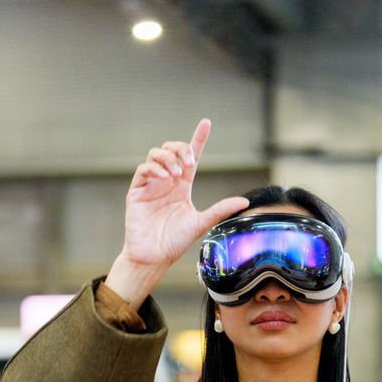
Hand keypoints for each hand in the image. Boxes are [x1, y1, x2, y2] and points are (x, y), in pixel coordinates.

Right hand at [106, 118, 248, 306]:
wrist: (153, 257)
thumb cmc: (175, 242)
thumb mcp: (201, 223)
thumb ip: (220, 209)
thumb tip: (244, 202)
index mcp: (182, 186)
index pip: (190, 157)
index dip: (198, 139)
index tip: (206, 123)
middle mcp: (166, 182)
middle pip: (171, 150)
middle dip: (181, 149)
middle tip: (189, 162)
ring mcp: (151, 185)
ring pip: (156, 155)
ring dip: (168, 158)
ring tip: (176, 174)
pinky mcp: (137, 191)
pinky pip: (143, 169)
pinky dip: (154, 168)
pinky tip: (164, 177)